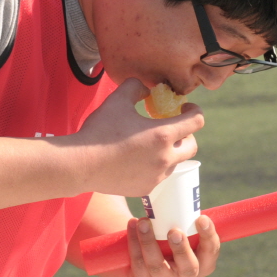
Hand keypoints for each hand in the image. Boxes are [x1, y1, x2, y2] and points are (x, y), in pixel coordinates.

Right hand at [59, 78, 202, 198]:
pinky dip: (155, 166)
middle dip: (186, 134)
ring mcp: (156, 176)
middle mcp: (165, 159)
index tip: (184, 107)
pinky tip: (138, 159)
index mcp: (163, 135)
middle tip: (172, 126)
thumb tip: (146, 89)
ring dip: (170, 151)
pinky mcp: (145, 189)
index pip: (196, 122)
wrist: (80, 164)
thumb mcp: (117, 100)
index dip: (194, 111)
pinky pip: (158, 176)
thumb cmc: (99, 130)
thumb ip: (136, 88)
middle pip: (192, 146)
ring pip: (175, 162)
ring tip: (151, 143)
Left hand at [122, 214, 220, 276]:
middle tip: (174, 230)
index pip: (211, 251)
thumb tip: (180, 181)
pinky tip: (132, 225)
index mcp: (204, 263)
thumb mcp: (184, 228)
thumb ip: (187, 215)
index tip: (201, 218)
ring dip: (149, 242)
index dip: (208, 236)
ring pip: (157, 266)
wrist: (147, 254)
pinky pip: (138, 263)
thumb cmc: (172, 234)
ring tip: (143, 221)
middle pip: (188, 267)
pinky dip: (134, 243)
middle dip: (180, 249)